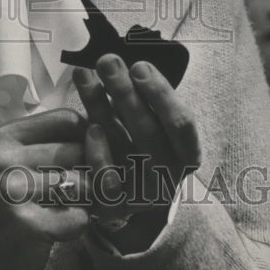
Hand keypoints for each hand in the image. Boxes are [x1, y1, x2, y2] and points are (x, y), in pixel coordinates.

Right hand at [0, 109, 89, 269]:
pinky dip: (77, 226)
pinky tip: (57, 229)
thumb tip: (103, 135)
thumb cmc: (6, 205)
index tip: (81, 157)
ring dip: (86, 201)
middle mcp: (5, 159)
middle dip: (90, 173)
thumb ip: (54, 144)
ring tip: (65, 208)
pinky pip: (80, 217)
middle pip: (81, 151)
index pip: (69, 119)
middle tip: (74, 191)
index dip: (87, 138)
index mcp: (4, 136)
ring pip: (85, 184)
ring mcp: (14, 192)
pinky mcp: (27, 226)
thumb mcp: (17, 162)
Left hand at [73, 55, 200, 252]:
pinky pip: (106, 182)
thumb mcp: (150, 122)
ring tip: (83, 74)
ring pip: (124, 150)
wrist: (127, 196)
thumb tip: (122, 61)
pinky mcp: (114, 208)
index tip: (139, 66)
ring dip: (101, 107)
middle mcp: (168, 176)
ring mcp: (141, 195)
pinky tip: (89, 127)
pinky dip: (98, 153)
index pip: (182, 125)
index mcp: (186, 154)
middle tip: (106, 61)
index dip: (161, 95)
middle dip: (126, 93)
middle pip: (150, 134)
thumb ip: (143, 97)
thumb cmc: (139, 147)